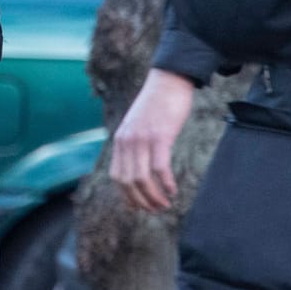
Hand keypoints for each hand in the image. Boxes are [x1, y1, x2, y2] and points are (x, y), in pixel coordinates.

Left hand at [110, 68, 194, 212]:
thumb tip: (139, 169)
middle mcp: (127, 141)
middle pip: (128, 182)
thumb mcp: (138, 125)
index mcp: (121, 140)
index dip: (128, 196)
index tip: (140, 206)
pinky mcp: (160, 135)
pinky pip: (159, 167)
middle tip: (156, 209)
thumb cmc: (157, 104)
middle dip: (141, 201)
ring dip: (153, 197)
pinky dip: (165, 183)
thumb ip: (135, 144)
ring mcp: (142, 138)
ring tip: (165, 204)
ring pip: (142, 179)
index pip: (117, 177)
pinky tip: (173, 190)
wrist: (168, 79)